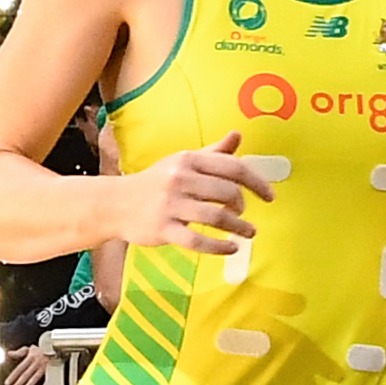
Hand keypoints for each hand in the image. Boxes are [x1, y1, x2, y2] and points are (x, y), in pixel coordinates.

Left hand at [3, 341, 54, 384]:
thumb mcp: (29, 349)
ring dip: (30, 384)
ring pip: (36, 376)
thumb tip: (9, 353)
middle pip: (26, 374)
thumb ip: (19, 352)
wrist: (54, 346)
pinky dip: (46, 384)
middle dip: (19, 382)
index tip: (7, 383)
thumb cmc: (41, 348)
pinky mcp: (51, 369)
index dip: (13, 376)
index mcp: (31, 357)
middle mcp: (37, 362)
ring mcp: (44, 367)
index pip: (20, 368)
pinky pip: (48, 378)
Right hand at [122, 129, 263, 255]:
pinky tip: (231, 249)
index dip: (257, 182)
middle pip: (227, 192)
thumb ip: (213, 153)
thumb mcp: (182, 162)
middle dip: (243, 206)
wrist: (116, 203)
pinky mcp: (163, 229)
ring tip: (248, 233)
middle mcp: (180, 178)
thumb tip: (238, 135)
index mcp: (188, 159)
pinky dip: (220, 247)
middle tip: (244, 215)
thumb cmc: (156, 182)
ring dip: (238, 228)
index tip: (269, 196)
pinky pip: (198, 241)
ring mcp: (171, 204)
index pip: (233, 167)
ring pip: (216, 217)